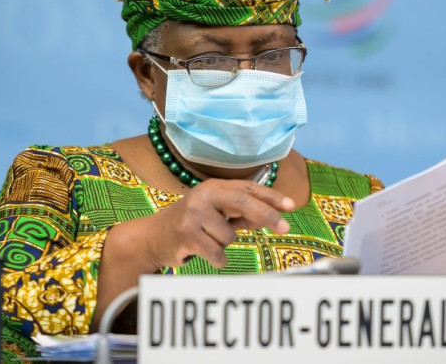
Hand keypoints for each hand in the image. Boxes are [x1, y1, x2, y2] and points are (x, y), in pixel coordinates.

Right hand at [144, 179, 294, 268]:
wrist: (153, 237)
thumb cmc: (191, 225)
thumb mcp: (217, 214)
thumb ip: (242, 214)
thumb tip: (271, 217)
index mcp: (213, 187)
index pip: (248, 188)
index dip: (271, 196)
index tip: (291, 205)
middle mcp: (203, 195)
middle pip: (244, 202)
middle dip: (268, 215)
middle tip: (286, 227)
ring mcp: (193, 213)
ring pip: (230, 236)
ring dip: (224, 244)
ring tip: (207, 241)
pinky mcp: (186, 233)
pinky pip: (218, 253)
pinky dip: (217, 259)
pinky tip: (202, 252)